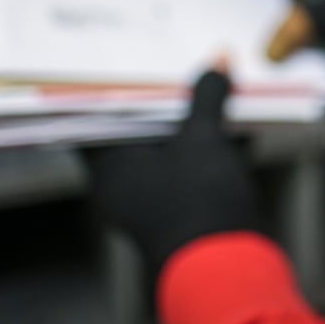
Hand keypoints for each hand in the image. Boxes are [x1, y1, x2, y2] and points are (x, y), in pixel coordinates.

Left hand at [87, 70, 259, 275]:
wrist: (226, 264)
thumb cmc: (198, 197)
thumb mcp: (204, 136)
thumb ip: (207, 95)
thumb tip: (218, 59)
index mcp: (109, 167)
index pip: (96, 118)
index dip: (111, 88)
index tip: (126, 64)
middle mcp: (122, 186)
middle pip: (135, 130)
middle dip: (160, 99)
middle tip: (176, 66)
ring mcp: (150, 202)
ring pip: (163, 149)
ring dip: (186, 121)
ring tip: (210, 88)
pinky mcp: (179, 212)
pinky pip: (184, 168)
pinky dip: (201, 146)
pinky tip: (228, 123)